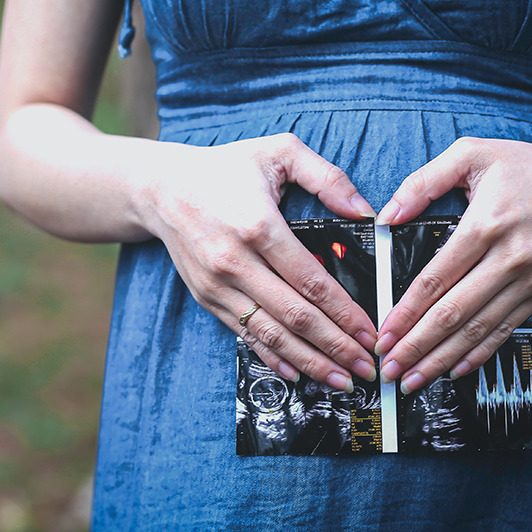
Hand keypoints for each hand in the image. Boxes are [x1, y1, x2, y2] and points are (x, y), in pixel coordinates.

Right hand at [140, 134, 379, 391]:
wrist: (161, 188)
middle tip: (367, 368)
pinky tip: (299, 372)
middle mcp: (236, 261)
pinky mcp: (207, 297)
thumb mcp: (279, 151)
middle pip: (295, 316)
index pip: (312, 281)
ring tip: (341, 380)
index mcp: (259, 226)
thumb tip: (366, 213)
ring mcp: (218, 285)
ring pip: (271, 334)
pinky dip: (273, 357)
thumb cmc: (225, 168)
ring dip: (309, 361)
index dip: (345, 313)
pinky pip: (245, 334)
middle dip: (336, 347)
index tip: (370, 334)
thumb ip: (328, 177)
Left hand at [375, 135, 531, 392]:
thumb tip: (386, 215)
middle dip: (417, 346)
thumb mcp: (471, 154)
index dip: (406, 312)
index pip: (436, 279)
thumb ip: (423, 182)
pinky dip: (479, 353)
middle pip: (454, 312)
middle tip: (389, 368)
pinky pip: (506, 329)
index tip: (383, 334)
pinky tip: (455, 370)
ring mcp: (530, 279)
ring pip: (478, 328)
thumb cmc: (525, 165)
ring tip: (412, 380)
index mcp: (486, 225)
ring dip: (442, 358)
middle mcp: (509, 257)